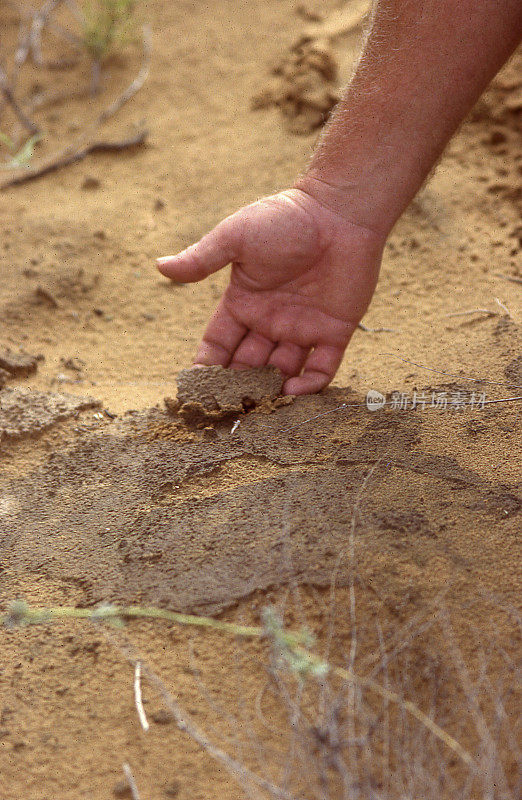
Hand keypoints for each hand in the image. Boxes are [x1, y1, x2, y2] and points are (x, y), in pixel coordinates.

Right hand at [157, 188, 384, 394]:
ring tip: (259, 411)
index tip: (194, 391)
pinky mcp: (335, 332)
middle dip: (237, 387)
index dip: (207, 367)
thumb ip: (202, 259)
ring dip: (271, 392)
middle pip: (248, 365)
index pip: (218, 344)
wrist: (339, 212)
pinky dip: (310, 385)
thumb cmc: (285, 219)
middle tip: (227, 410)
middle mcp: (270, 321)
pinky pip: (322, 368)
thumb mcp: (236, 237)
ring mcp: (303, 328)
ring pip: (282, 372)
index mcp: (244, 302)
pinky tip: (293, 393)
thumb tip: (159, 266)